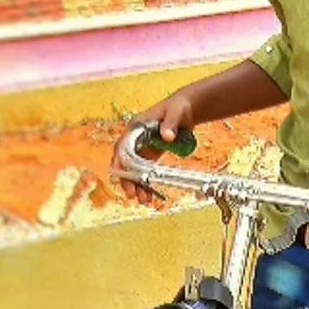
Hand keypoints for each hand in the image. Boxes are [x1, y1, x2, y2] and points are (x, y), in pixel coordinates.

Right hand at [111, 91, 194, 205]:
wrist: (187, 109)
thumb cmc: (178, 107)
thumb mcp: (175, 113)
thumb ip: (170, 124)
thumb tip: (167, 137)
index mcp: (136, 127)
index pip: (123, 147)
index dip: (120, 161)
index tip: (121, 175)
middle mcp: (136, 139)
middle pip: (126, 162)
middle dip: (128, 179)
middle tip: (133, 195)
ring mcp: (143, 147)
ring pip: (135, 170)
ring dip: (137, 186)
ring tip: (144, 201)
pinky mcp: (151, 154)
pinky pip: (145, 171)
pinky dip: (147, 183)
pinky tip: (151, 195)